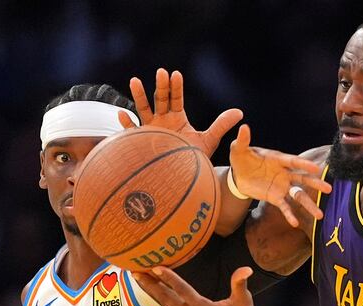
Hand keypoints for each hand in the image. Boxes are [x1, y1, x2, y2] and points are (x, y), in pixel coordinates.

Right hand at [118, 68, 242, 157]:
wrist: (182, 176)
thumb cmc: (193, 157)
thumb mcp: (209, 139)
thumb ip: (221, 125)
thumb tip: (239, 112)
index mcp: (177, 117)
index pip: (176, 98)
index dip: (176, 87)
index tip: (176, 74)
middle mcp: (162, 120)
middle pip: (160, 99)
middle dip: (161, 86)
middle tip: (161, 72)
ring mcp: (150, 130)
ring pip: (143, 109)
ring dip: (139, 96)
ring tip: (134, 81)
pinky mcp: (142, 142)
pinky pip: (132, 132)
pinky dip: (127, 124)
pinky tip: (123, 114)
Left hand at [132, 266, 266, 305]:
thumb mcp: (244, 303)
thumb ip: (240, 284)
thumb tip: (246, 268)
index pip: (182, 291)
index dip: (169, 279)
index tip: (155, 268)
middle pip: (165, 299)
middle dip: (149, 285)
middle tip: (134, 271)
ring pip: (165, 305)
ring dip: (151, 291)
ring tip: (138, 278)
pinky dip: (160, 299)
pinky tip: (153, 291)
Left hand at [230, 126, 331, 226]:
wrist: (238, 175)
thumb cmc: (242, 159)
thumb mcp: (239, 150)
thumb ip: (243, 141)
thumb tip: (243, 127)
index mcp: (278, 160)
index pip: (293, 162)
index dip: (304, 164)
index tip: (316, 168)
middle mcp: (284, 173)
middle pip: (302, 179)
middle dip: (315, 184)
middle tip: (329, 189)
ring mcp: (282, 186)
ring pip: (298, 195)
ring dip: (308, 204)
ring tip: (320, 215)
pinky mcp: (276, 197)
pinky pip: (284, 206)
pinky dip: (289, 214)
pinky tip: (295, 223)